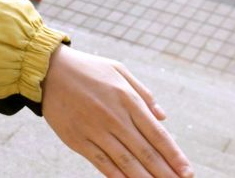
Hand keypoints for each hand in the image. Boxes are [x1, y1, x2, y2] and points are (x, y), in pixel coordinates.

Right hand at [42, 46, 192, 177]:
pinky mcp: (77, 140)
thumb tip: (163, 117)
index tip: (187, 172)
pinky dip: (118, 177)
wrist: (46, 69)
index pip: (158, 135)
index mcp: (127, 99)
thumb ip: (143, 93)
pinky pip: (102, 163)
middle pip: (146, 153)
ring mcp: (95, 130)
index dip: (175, 156)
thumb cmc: (85, 68)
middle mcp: (114, 117)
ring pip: (126, 162)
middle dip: (166, 173)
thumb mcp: (118, 70)